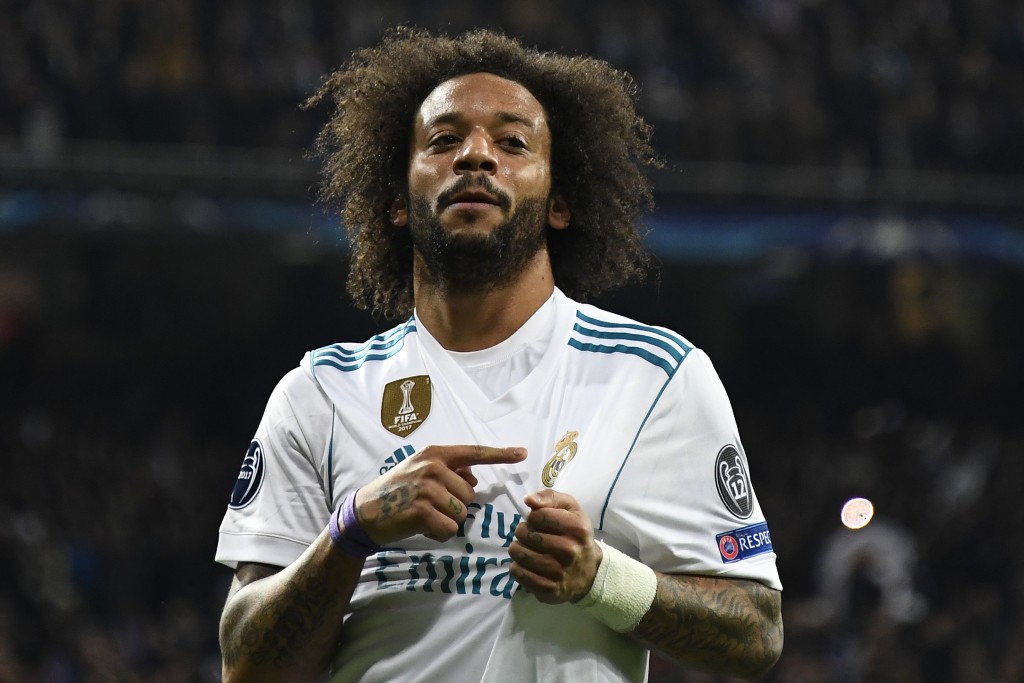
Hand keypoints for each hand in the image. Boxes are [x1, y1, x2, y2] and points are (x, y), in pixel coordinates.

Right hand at [355, 445, 525, 545]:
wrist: (365, 512)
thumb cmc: (396, 491)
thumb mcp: (420, 470)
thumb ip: (449, 471)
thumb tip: (474, 480)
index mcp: (435, 454)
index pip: (474, 453)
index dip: (501, 454)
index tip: (523, 453)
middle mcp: (433, 467)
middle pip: (470, 495)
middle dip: (455, 506)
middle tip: (429, 505)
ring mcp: (428, 488)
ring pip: (462, 513)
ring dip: (447, 521)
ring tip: (423, 515)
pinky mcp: (423, 511)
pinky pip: (450, 529)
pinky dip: (439, 534)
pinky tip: (421, 527)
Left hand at [508, 489, 602, 603]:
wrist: (590, 572)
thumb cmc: (576, 535)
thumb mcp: (571, 509)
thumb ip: (550, 498)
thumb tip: (529, 500)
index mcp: (577, 528)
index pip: (537, 516)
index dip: (532, 517)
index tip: (537, 522)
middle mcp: (570, 550)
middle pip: (525, 534)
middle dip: (522, 532)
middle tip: (529, 536)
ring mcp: (560, 572)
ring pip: (519, 553)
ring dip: (517, 549)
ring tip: (525, 548)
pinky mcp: (549, 590)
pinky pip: (519, 573)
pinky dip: (517, 567)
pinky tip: (525, 564)